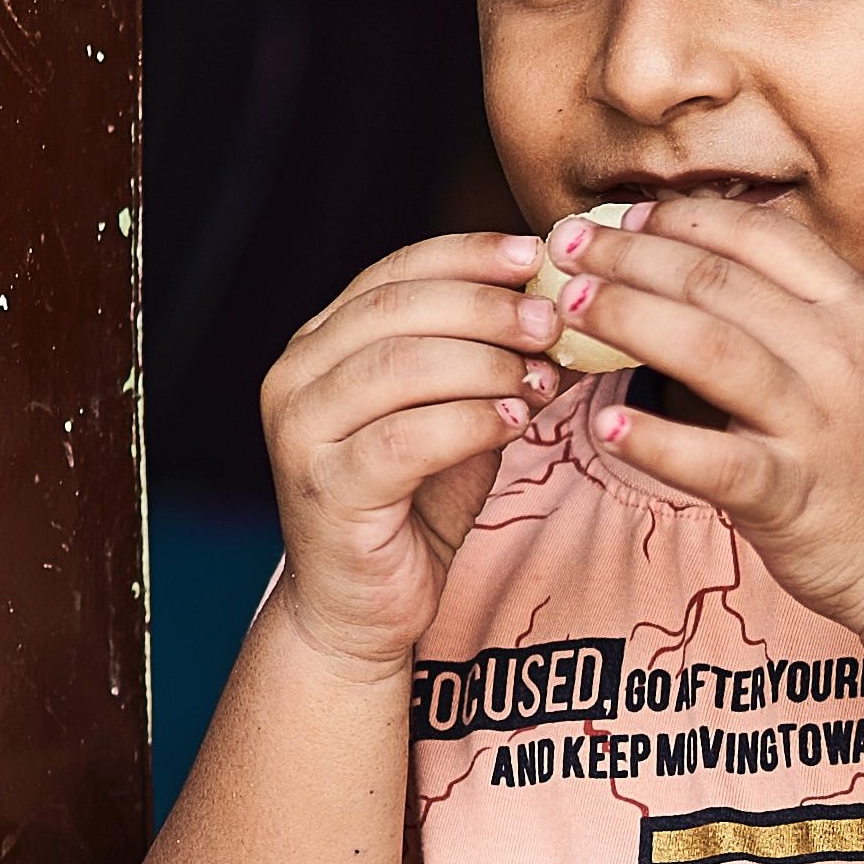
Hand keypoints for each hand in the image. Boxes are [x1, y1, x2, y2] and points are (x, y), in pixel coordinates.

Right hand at [258, 227, 554, 675]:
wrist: (361, 610)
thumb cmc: (413, 509)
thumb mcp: (458, 420)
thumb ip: (489, 365)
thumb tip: (566, 307)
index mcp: (321, 343)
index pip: (394, 273)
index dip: (468, 256)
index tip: (537, 254)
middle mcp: (296, 376)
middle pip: (396, 310)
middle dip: (485, 305)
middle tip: (554, 315)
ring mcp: (301, 433)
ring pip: (399, 368)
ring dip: (485, 362)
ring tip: (545, 372)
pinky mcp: (325, 489)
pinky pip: (407, 439)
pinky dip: (469, 422)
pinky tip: (517, 421)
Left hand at [537, 198, 863, 646]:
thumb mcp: (861, 360)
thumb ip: (792, 314)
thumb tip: (700, 264)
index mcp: (855, 308)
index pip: (755, 233)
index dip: (676, 216)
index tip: (620, 216)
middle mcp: (840, 354)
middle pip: (715, 279)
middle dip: (629, 255)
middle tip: (566, 249)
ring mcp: (819, 424)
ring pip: (708, 348)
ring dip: (627, 318)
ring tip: (568, 309)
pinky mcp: (796, 496)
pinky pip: (716, 461)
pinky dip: (656, 441)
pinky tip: (606, 427)